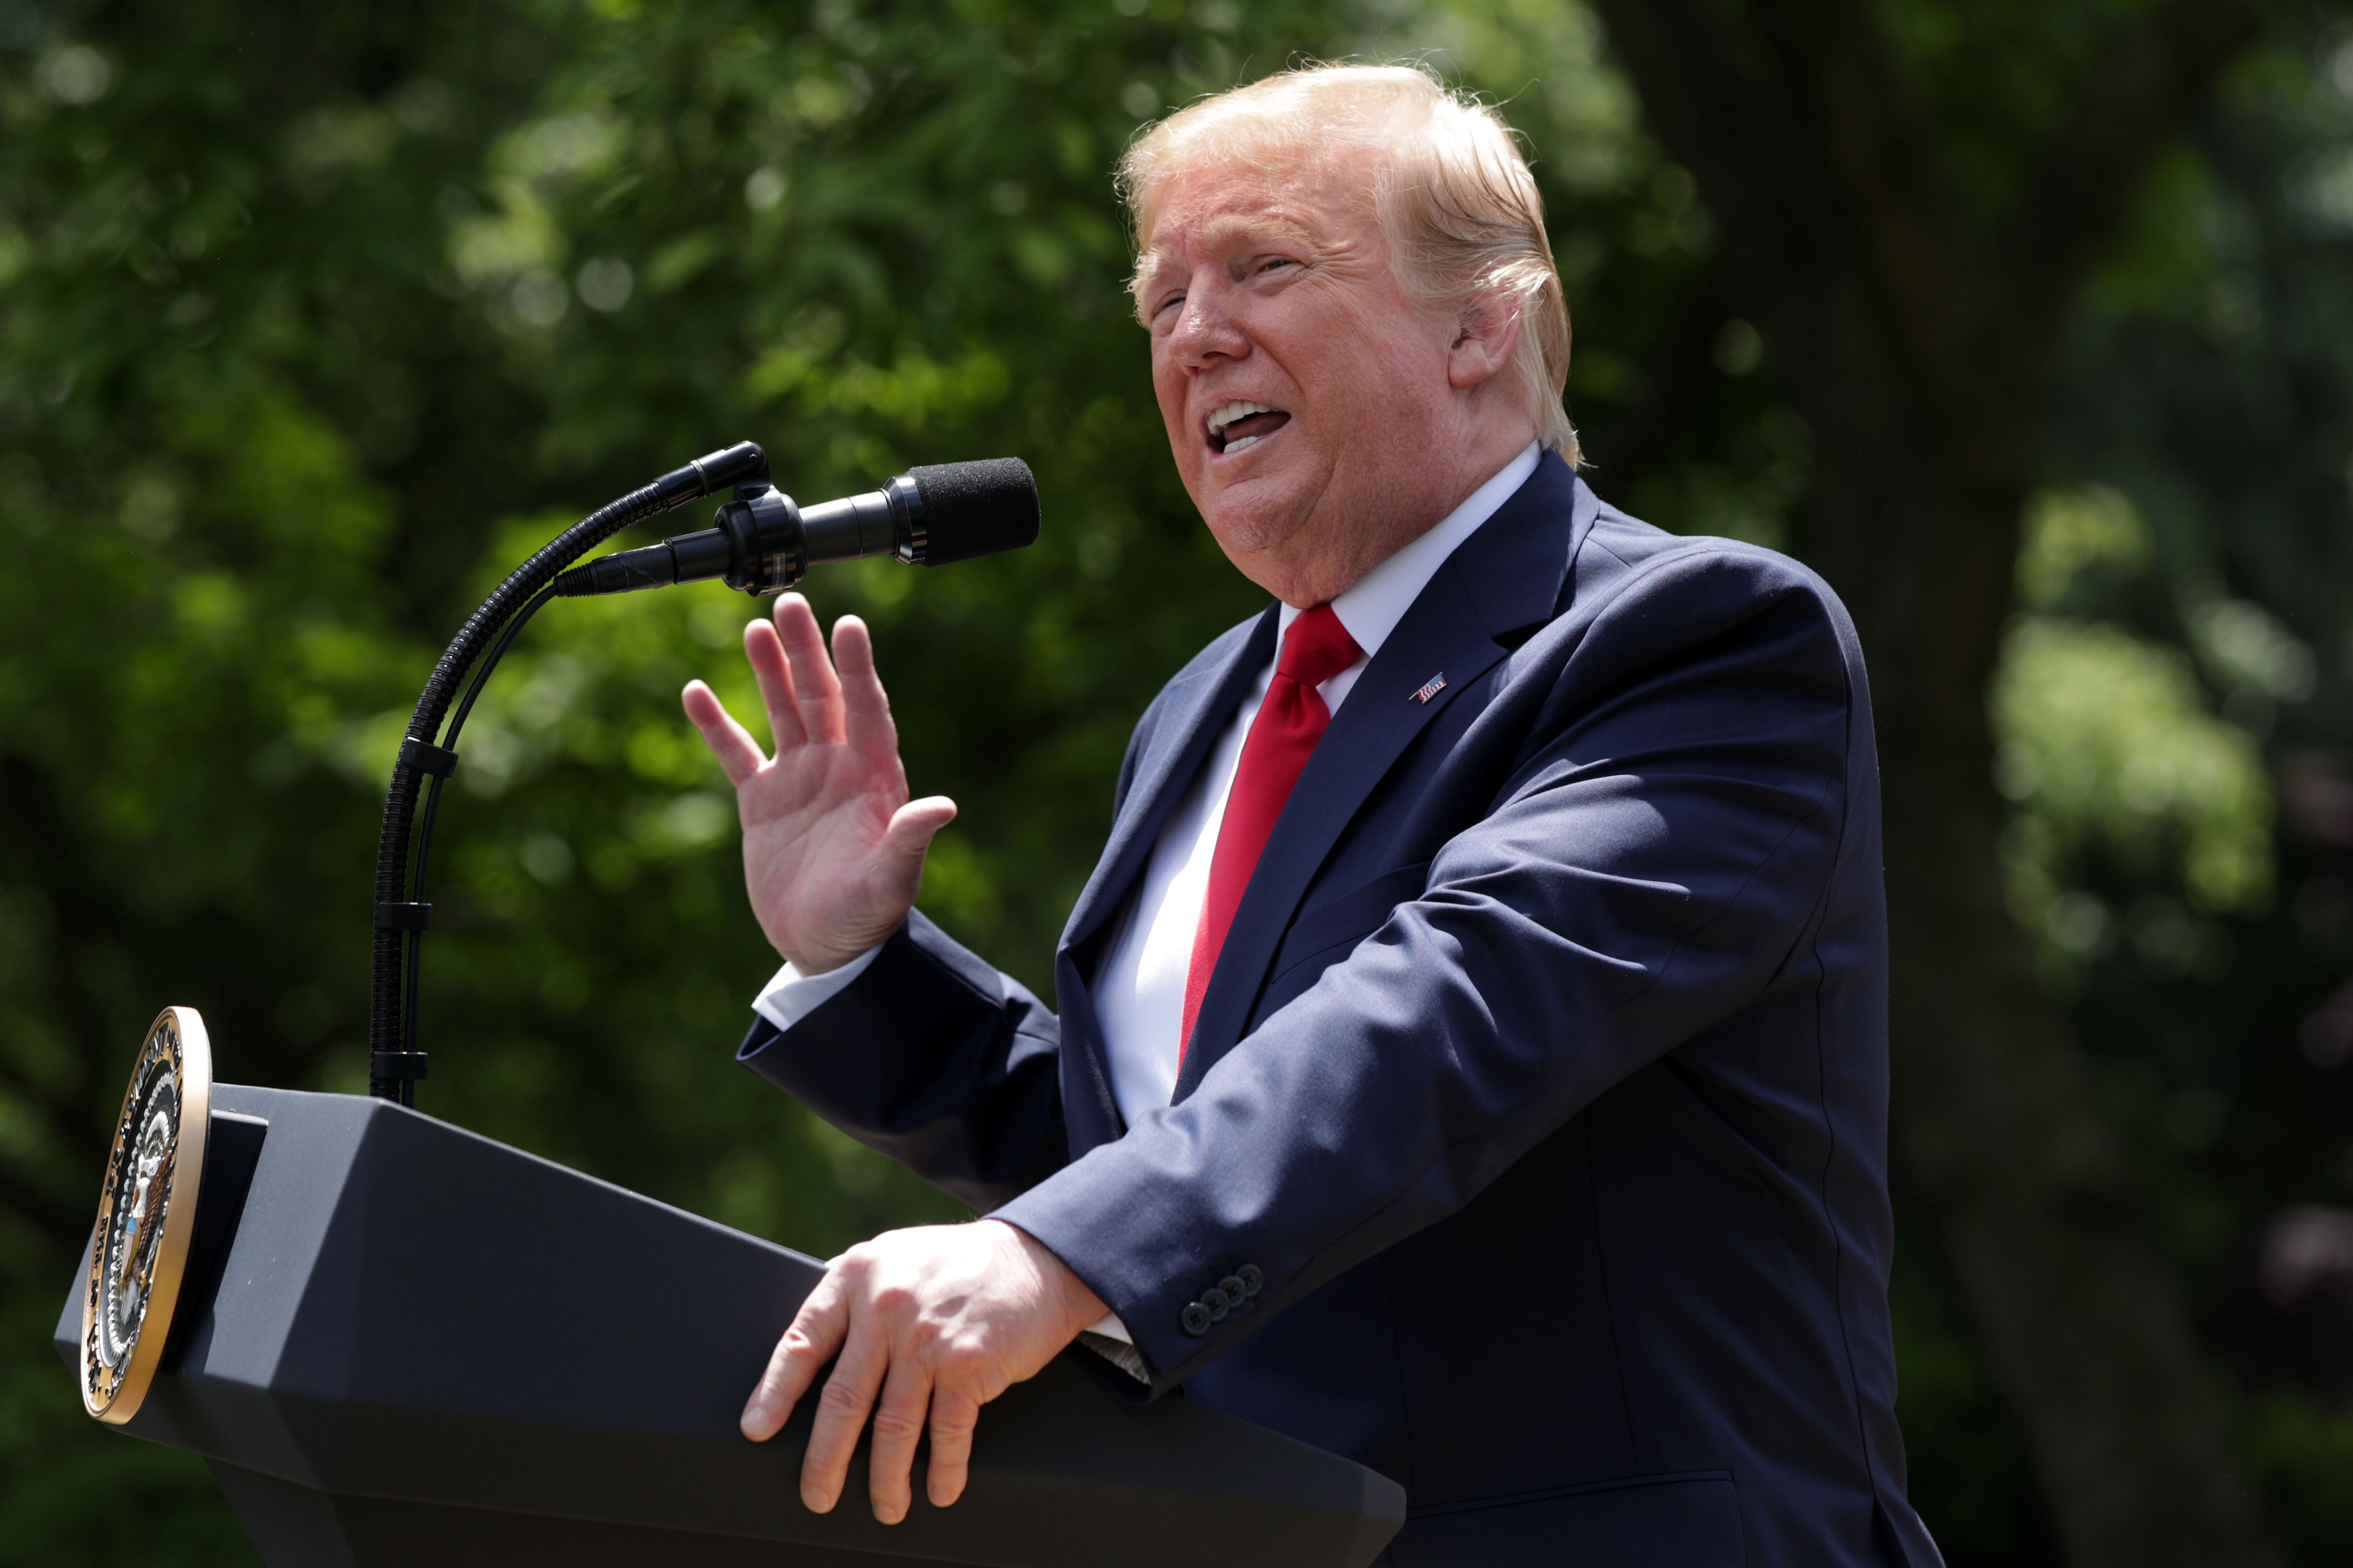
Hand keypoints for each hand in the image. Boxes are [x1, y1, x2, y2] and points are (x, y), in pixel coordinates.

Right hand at [683, 594, 954, 973]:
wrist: (830, 949)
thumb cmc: (869, 917)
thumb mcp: (892, 881)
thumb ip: (910, 840)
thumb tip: (943, 806)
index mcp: (875, 776)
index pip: (868, 708)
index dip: (858, 668)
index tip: (850, 626)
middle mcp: (838, 766)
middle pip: (822, 695)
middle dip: (807, 650)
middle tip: (790, 601)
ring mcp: (799, 779)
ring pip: (782, 711)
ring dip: (769, 670)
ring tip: (755, 627)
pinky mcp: (762, 801)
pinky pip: (736, 752)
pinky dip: (716, 724)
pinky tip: (696, 691)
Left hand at [740, 1220, 1108, 1521]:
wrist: (1038, 1257)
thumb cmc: (959, 1265)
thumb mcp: (894, 1258)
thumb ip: (855, 1297)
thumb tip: (810, 1352)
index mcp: (857, 1277)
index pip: (802, 1341)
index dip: (775, 1392)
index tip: (757, 1431)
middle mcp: (886, 1306)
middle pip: (843, 1399)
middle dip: (824, 1460)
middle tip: (816, 1496)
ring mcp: (926, 1338)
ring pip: (892, 1427)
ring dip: (885, 1479)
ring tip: (885, 1507)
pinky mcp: (968, 1363)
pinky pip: (947, 1432)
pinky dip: (942, 1470)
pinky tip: (938, 1491)